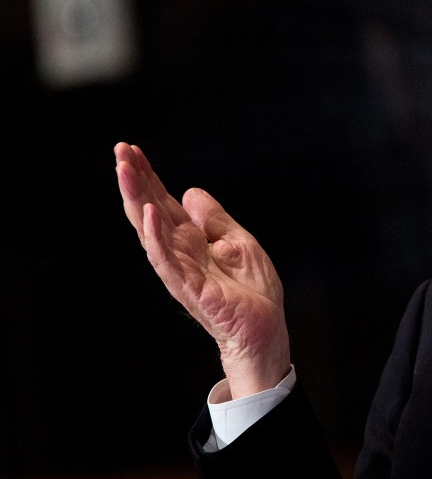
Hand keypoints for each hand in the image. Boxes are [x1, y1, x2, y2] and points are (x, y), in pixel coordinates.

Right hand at [115, 142, 289, 398]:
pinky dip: (157, 237)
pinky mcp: (190, 288)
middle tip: (120, 151)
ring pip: (151, 231)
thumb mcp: (238, 241)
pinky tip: (150, 213)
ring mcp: (181, 270)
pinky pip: (168, 261)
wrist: (265, 329)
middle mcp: (179, 252)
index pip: (162, 202)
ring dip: (137, 201)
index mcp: (191, 239)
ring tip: (125, 172)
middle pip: (150, 211)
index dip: (148, 177)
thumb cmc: (252, 290)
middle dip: (135, 181)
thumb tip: (191, 191)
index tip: (131, 149)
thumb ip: (213, 219)